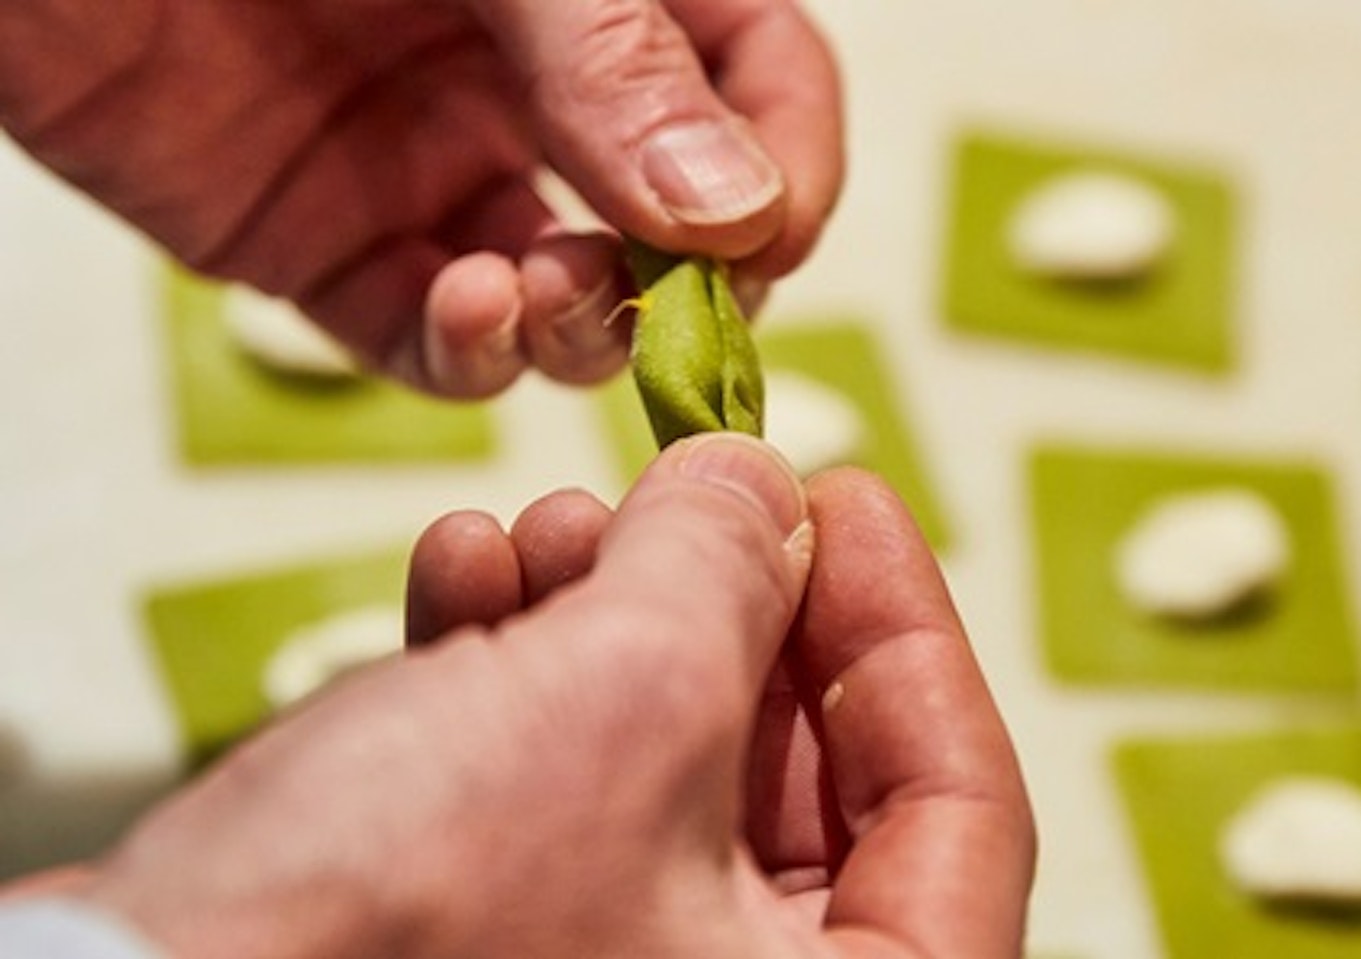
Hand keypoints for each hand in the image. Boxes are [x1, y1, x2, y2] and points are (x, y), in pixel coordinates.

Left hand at [0, 0, 842, 395]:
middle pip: (680, 216)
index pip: (758, 76)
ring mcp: (433, 165)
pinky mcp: (328, 246)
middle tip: (675, 298)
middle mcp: (530, 77)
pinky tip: (471, 312)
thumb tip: (734, 209)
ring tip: (550, 293)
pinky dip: (469, 352)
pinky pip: (432, 337)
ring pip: (568, 298)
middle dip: (691, 275)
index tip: (768, 235)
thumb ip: (606, 53)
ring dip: (585, 323)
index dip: (791, 162)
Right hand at [65, 434, 1032, 958]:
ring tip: (536, 527)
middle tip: (676, 490)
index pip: (961, 809)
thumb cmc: (394, 926)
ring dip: (601, 612)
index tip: (847, 493)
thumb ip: (729, 566)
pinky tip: (459, 576)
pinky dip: (513, 665)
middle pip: (798, 770)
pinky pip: (547, 778)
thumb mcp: (622, 696)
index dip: (910, 628)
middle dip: (726, 603)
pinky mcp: (490, 931)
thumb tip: (760, 488)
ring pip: (658, 753)